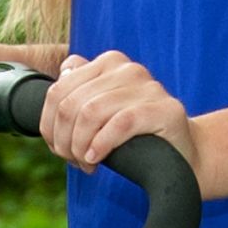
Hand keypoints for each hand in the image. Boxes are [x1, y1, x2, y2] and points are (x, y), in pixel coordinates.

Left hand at [41, 50, 201, 176]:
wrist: (178, 154)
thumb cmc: (132, 137)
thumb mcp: (99, 114)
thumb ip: (79, 93)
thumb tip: (63, 73)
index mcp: (108, 64)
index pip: (58, 91)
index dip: (49, 126)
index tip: (59, 148)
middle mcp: (127, 69)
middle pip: (70, 105)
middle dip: (63, 141)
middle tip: (74, 160)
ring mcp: (147, 87)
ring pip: (90, 113)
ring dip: (80, 147)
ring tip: (87, 163)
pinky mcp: (162, 109)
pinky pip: (118, 124)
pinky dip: (100, 145)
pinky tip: (97, 159)